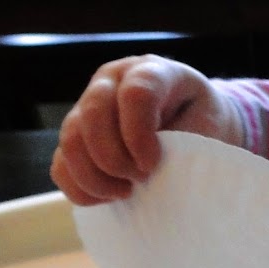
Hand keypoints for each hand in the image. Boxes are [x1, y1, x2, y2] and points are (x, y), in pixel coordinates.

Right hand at [51, 54, 241, 205]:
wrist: (194, 125)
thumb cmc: (203, 123)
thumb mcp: (208, 125)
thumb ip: (185, 141)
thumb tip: (154, 173)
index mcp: (151, 70)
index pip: (135, 94)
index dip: (138, 134)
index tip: (152, 164)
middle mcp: (112, 80)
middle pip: (93, 115)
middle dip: (114, 158)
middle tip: (140, 180)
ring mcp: (88, 105)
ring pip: (71, 140)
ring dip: (95, 177)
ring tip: (126, 192)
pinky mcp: (75, 135)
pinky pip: (60, 165)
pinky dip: (80, 188)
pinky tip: (109, 197)